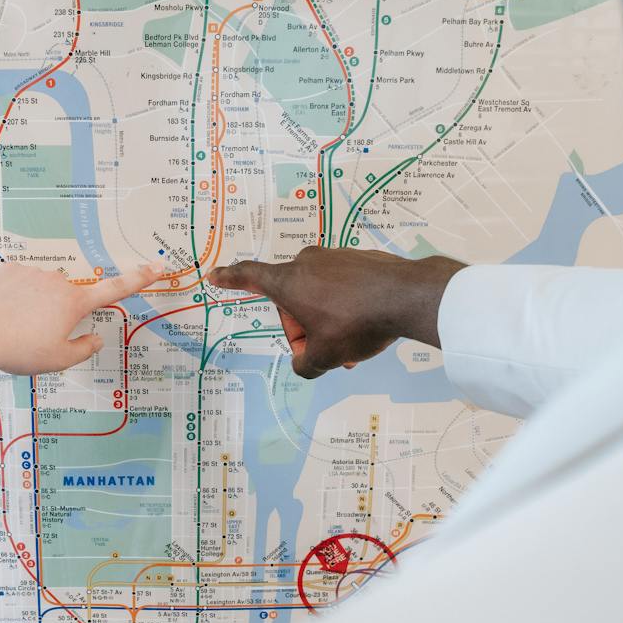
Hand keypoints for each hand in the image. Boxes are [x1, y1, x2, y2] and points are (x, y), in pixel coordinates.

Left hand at [0, 261, 161, 379]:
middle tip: (35, 337)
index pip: (116, 289)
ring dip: (34, 305)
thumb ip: (83, 349)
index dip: (140, 278)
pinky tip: (1, 313)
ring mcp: (32, 272)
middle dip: (57, 313)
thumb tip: (96, 337)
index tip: (158, 265)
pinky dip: (14, 297)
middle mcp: (57, 281)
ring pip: (41, 290)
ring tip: (12, 327)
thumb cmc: (18, 350)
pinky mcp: (9, 269)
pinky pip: (19, 283)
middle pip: (67, 298)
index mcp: (74, 303)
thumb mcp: (57, 361)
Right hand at [209, 247, 465, 379]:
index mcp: (289, 283)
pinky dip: (348, 307)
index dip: (231, 279)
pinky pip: (343, 286)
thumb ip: (304, 365)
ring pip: (320, 295)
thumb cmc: (356, 324)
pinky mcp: (359, 259)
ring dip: (328, 321)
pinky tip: (368, 325)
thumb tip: (304, 362)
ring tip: (352, 346)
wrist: (407, 297)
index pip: (251, 277)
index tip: (215, 275)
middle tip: (326, 351)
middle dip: (304, 328)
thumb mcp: (325, 357)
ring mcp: (335, 258)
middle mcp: (308, 263)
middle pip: (292, 299)